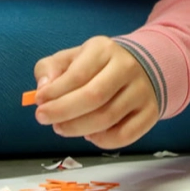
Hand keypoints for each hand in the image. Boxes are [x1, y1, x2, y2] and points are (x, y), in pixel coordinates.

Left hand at [30, 36, 159, 149]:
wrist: (142, 67)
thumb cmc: (97, 66)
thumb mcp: (72, 58)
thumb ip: (51, 69)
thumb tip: (43, 89)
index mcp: (104, 50)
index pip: (78, 74)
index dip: (55, 92)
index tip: (39, 102)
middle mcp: (127, 68)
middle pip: (93, 97)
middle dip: (63, 112)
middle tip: (45, 119)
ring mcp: (142, 91)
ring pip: (106, 119)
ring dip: (77, 128)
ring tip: (62, 127)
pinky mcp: (150, 113)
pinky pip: (123, 136)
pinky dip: (101, 141)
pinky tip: (89, 134)